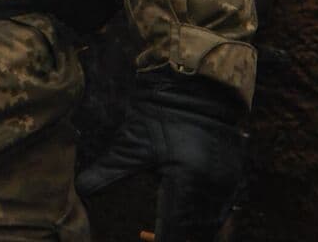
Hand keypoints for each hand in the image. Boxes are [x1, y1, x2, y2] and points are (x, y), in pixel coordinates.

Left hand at [76, 70, 244, 241]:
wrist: (195, 90)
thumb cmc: (159, 116)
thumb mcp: (131, 144)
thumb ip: (109, 171)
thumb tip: (82, 190)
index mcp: (188, 183)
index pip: (176, 231)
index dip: (162, 241)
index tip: (147, 240)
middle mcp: (215, 189)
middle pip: (198, 234)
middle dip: (178, 239)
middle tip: (152, 238)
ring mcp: (229, 186)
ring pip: (214, 227)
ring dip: (194, 233)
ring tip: (170, 232)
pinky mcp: (236, 180)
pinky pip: (225, 213)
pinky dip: (208, 222)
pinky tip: (189, 222)